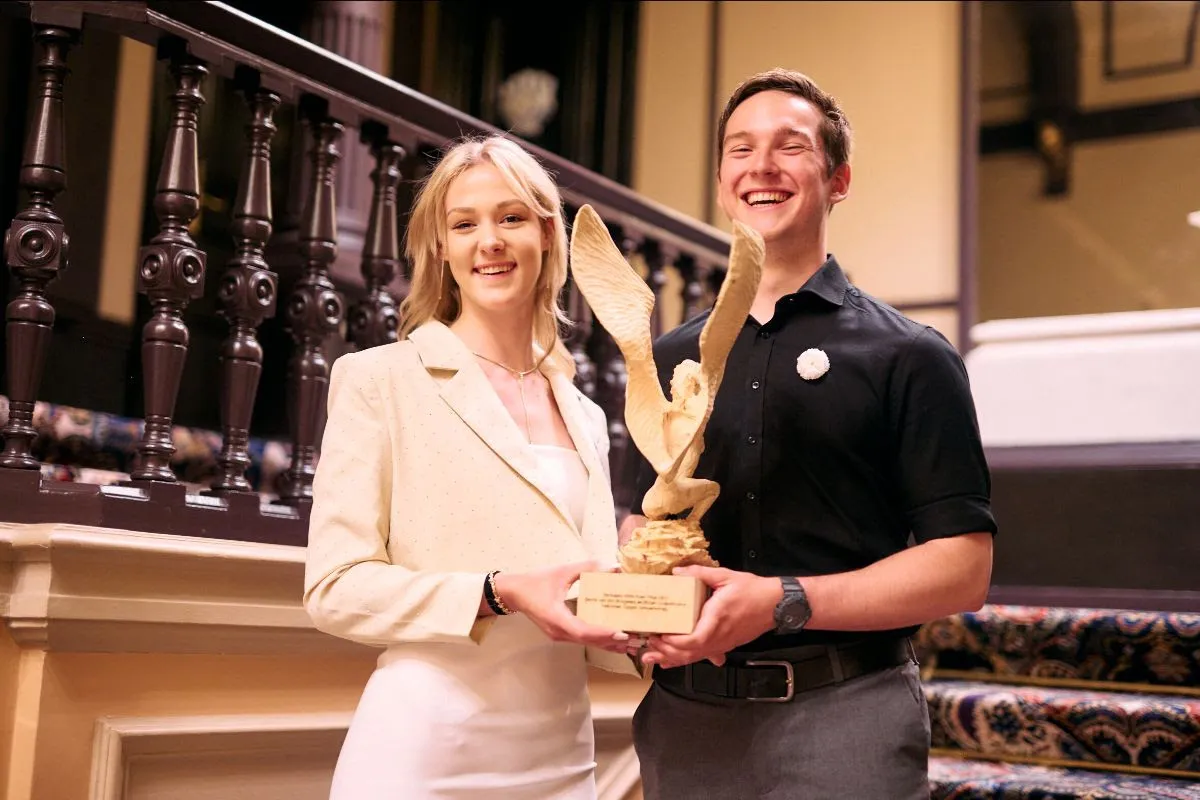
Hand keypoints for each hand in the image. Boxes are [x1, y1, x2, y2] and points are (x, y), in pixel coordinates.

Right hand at [493, 561, 629, 652]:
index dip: (602, 633)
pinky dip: (598, 640)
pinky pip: (582, 640)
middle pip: (588, 640)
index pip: (582, 630)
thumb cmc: (536, 581)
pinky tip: (614, 640)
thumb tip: (613, 566)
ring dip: (608, 643)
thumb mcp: (561, 572)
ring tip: (631, 642)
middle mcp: (558, 631)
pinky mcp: (560, 634)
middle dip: (612, 641)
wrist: (514, 593)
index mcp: (555, 617)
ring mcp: (558, 635)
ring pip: (586, 643)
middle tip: (635, 638)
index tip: (620, 632)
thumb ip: (587, 568)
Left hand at [640, 566, 781, 668]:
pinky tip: (672, 660)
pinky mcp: (725, 646)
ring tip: (651, 657)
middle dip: (666, 652)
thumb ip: (700, 573)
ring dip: (672, 659)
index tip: (659, 635)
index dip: (673, 642)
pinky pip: (702, 656)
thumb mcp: (726, 576)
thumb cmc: (753, 590)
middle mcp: (719, 637)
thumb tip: (676, 572)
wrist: (776, 605)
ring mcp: (723, 644)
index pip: (693, 640)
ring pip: (695, 658)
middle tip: (648, 644)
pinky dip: (686, 659)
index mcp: (717, 619)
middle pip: (689, 654)